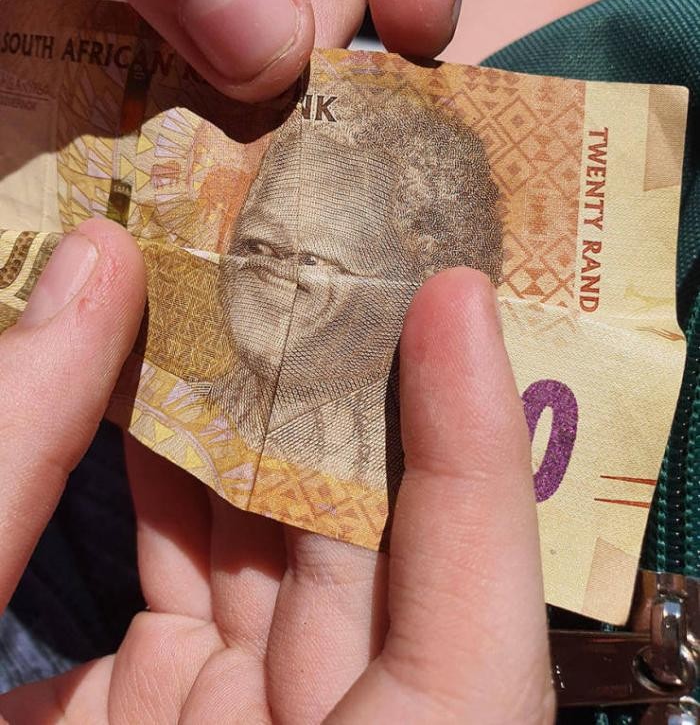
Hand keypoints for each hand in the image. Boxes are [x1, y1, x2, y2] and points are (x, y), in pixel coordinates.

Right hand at [0, 241, 552, 723]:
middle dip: (347, 398)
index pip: (466, 640)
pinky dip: (182, 481)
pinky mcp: (155, 709)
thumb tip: (93, 274)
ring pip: (279, 554)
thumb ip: (11, 474)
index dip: (474, 458)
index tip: (458, 301)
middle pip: (370, 560)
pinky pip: (199, 576)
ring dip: (256, 420)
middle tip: (327, 254)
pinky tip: (161, 381)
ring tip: (242, 288)